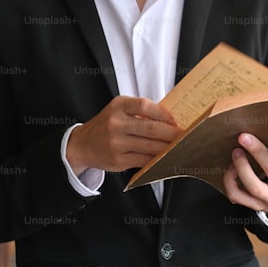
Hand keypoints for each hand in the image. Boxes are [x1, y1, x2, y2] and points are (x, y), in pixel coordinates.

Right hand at [66, 96, 180, 173]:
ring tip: (178, 147)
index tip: (174, 120)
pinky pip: (144, 160)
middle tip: (184, 135)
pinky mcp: (118, 160)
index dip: (164, 114)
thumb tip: (170, 119)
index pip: (145, 106)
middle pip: (151, 128)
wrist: (83, 144)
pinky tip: (164, 157)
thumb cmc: (106, 124)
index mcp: (118, 106)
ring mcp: (116, 143)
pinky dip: (157, 159)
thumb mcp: (118, 110)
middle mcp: (116, 123)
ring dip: (168, 147)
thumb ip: (140, 111)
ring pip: (150, 146)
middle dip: (172, 133)